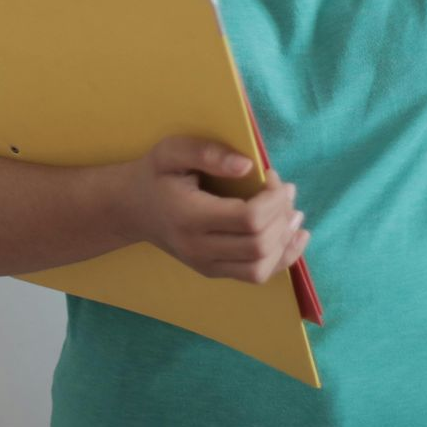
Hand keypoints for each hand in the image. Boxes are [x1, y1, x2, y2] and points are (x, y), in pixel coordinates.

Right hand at [122, 135, 310, 284]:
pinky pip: (255, 275)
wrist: (132, 209)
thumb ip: (208, 153)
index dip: (272, 199)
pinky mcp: (213, 271)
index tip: (272, 176)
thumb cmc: (155, 175)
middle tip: (286, 190)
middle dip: (282, 216)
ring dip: (286, 240)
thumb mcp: (172, 151)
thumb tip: (249, 167)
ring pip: (261, 267)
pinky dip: (282, 258)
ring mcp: (205, 265)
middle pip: (259, 245)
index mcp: (189, 217)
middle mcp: (198, 248)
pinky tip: (294, 237)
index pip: (248, 220)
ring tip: (293, 212)